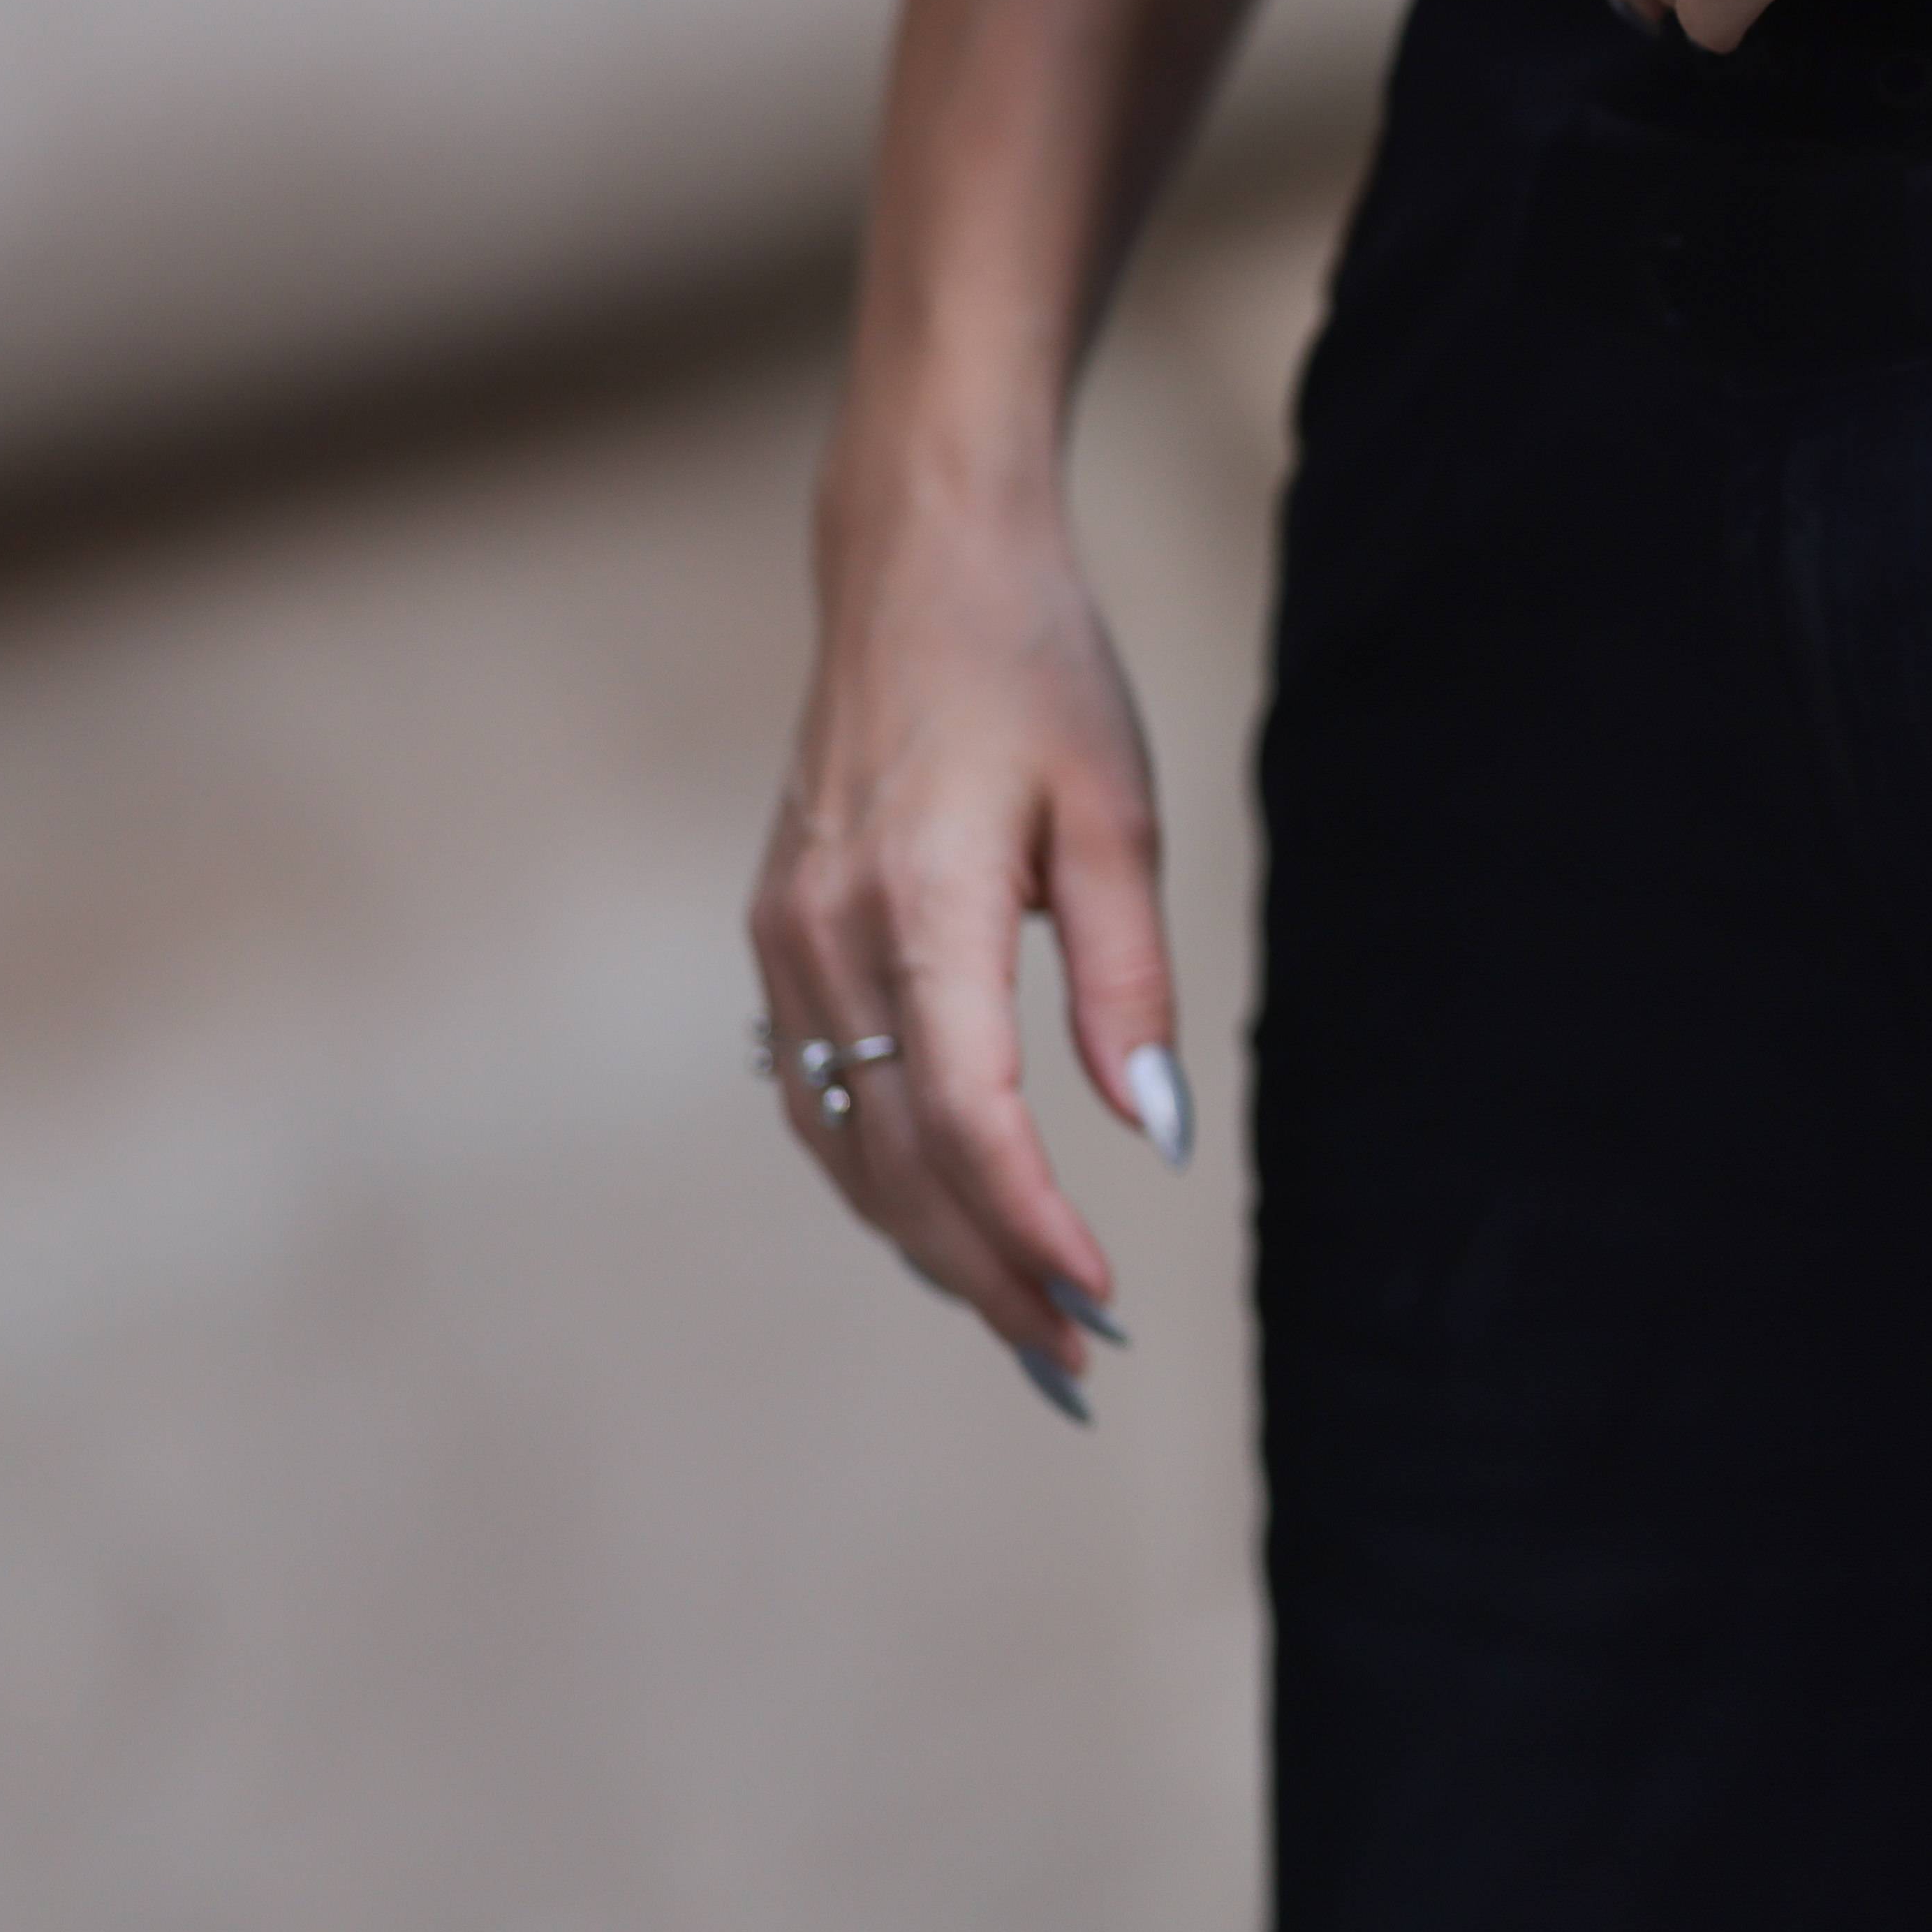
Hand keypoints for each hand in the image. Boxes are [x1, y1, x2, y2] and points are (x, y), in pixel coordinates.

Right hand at [745, 479, 1177, 1409]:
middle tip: (1075, 1364)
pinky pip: (815, 1094)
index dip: (1030, 1227)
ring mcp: (783, 941)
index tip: (1102, 1301)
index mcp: (918, 904)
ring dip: (930, 1242)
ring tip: (1023, 1322)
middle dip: (987, 1272)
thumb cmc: (1037, 675)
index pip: (967, 1117)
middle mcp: (825, 938)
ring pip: (845, 1144)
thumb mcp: (1116, 816)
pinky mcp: (777, 936)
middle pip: (899, 1158)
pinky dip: (879, 1176)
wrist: (916, 567)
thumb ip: (1128, 984)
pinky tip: (942, 1219)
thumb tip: (1154, 1133)